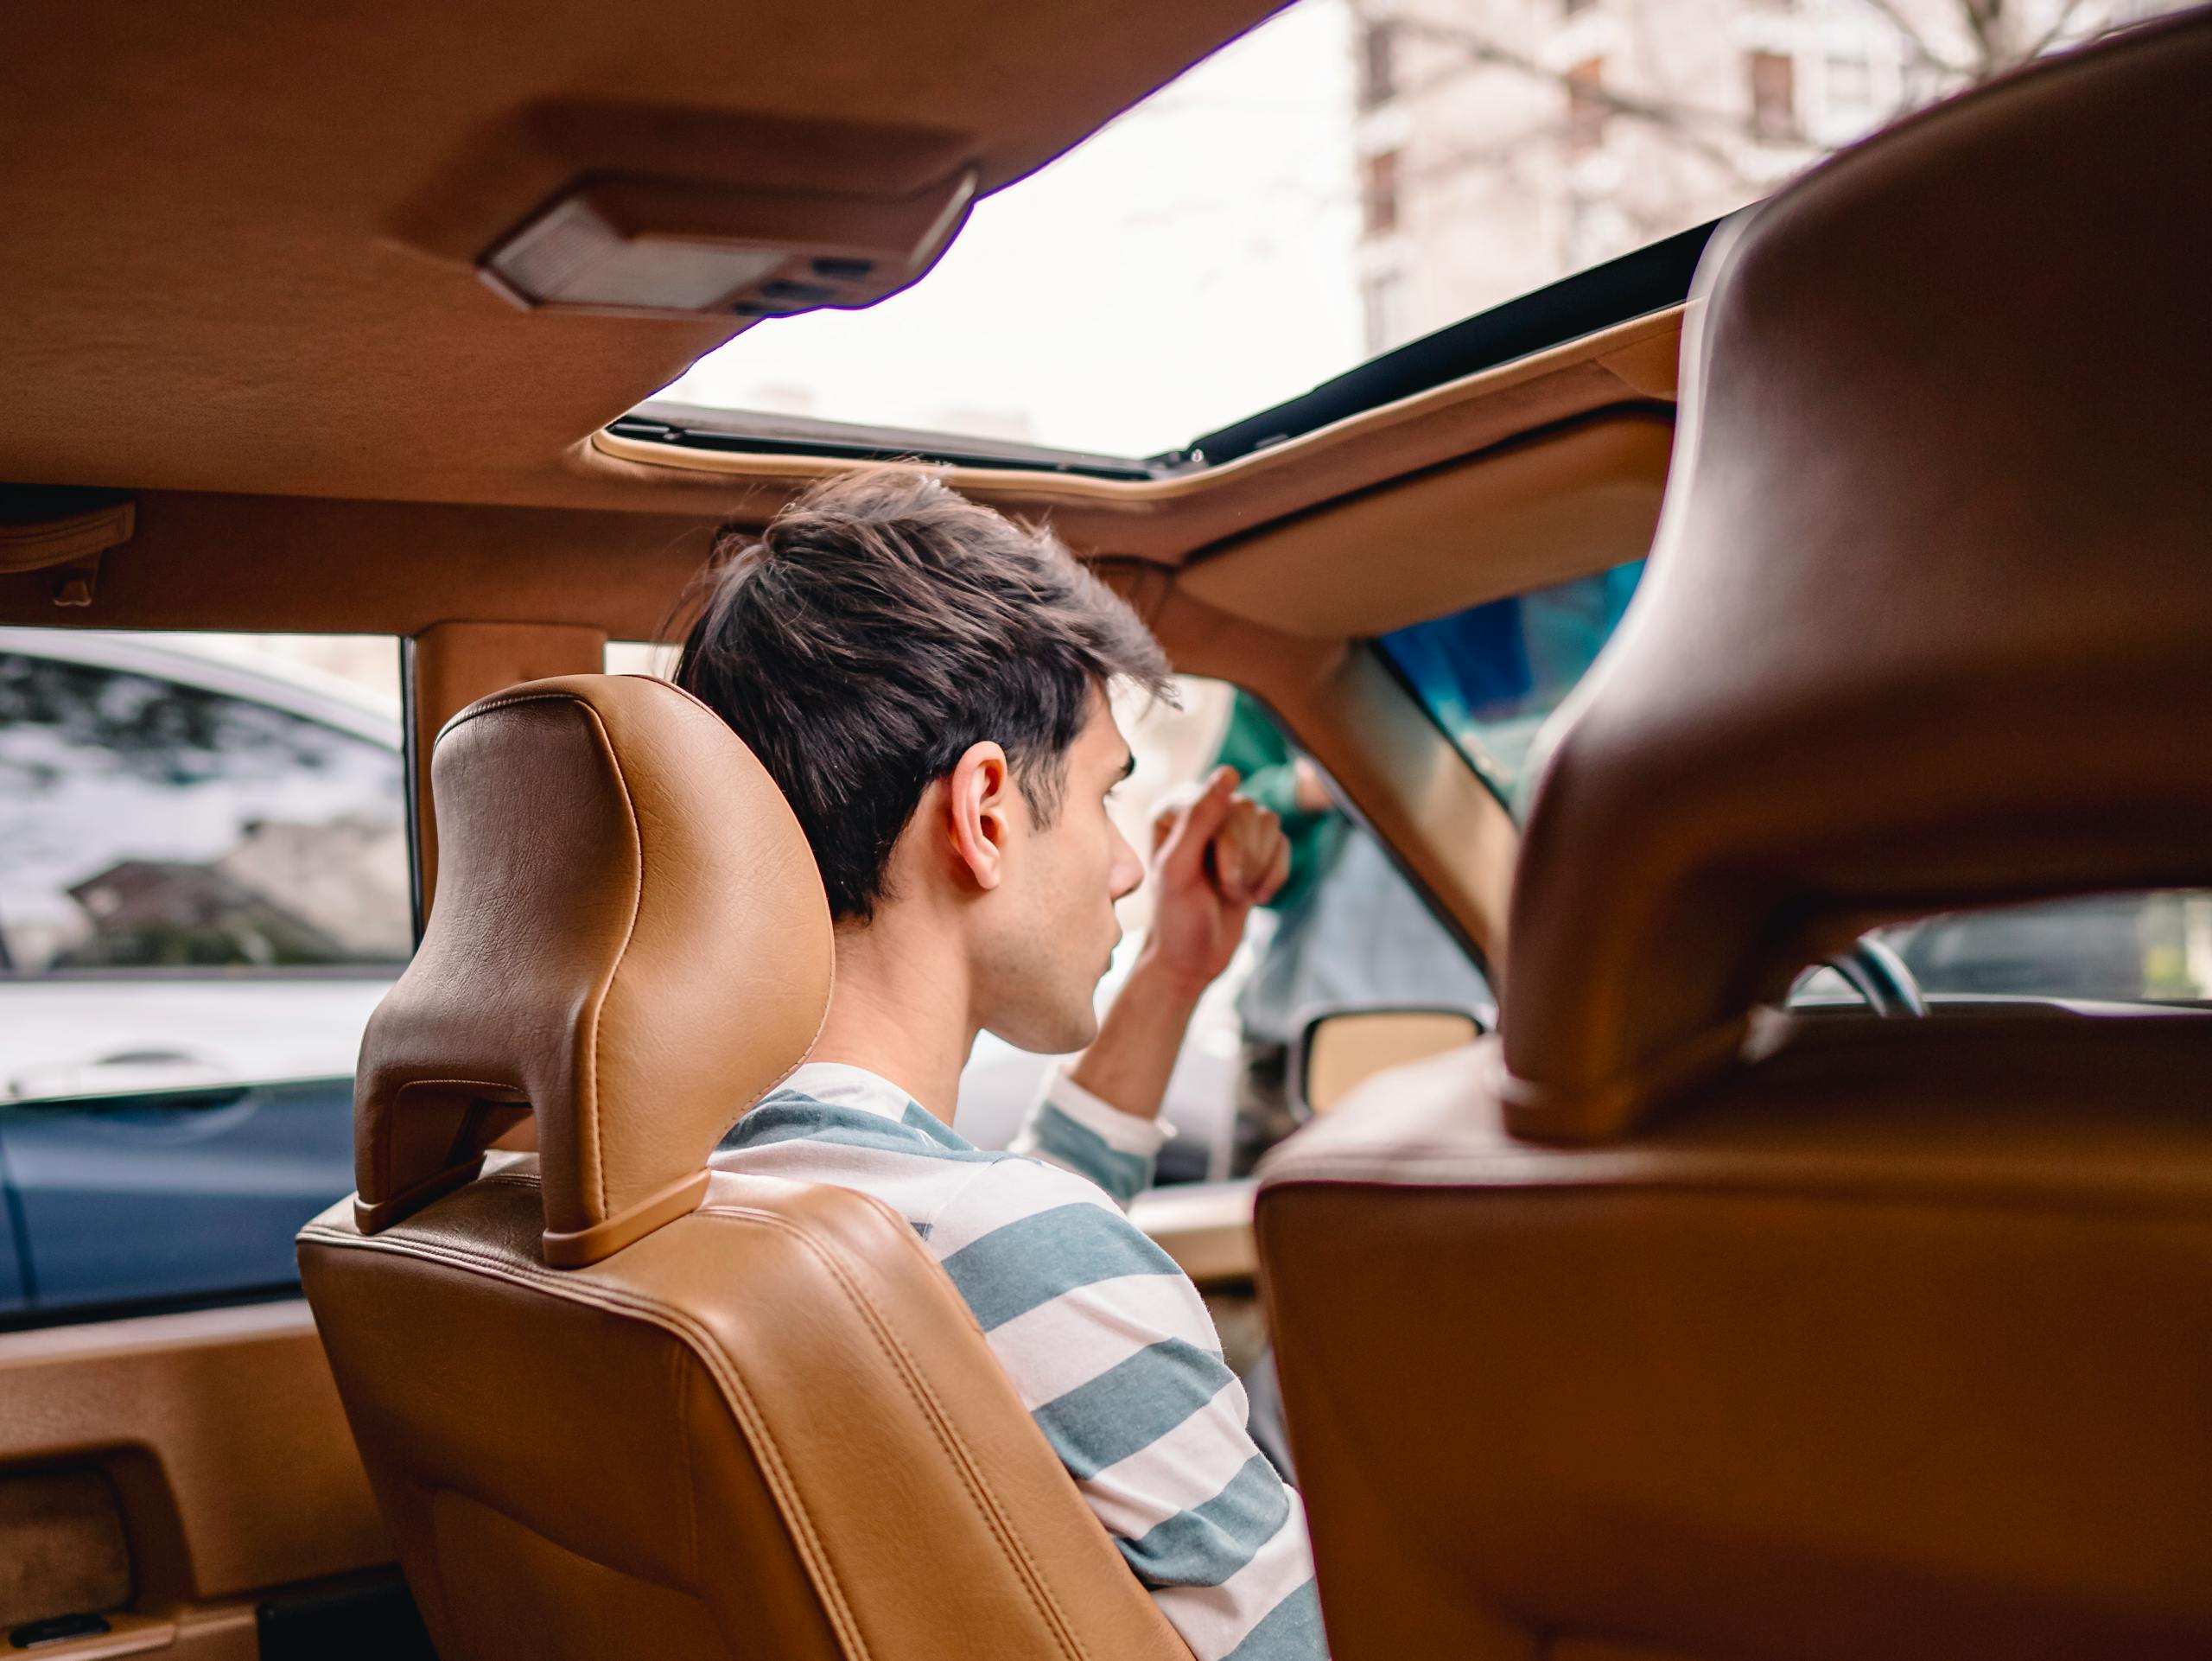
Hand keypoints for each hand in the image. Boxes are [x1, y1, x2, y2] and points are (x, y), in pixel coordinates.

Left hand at [1143, 766, 1291, 995]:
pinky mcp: (1254, 849)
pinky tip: (1253, 897)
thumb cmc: (1177, 918)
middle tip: (1225, 892)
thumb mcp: (1178, 871)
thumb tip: (1230, 772)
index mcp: (1175, 809)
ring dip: (1259, 868)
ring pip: (1271, 823)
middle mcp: (1202, 811)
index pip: (1225, 805)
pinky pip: (1283, 844)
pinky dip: (1274, 875)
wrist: (1193, 959)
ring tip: (1234, 893)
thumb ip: (1198, 819)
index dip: (1231, 847)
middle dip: (1245, 861)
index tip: (1218, 881)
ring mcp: (1231, 830)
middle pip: (1251, 812)